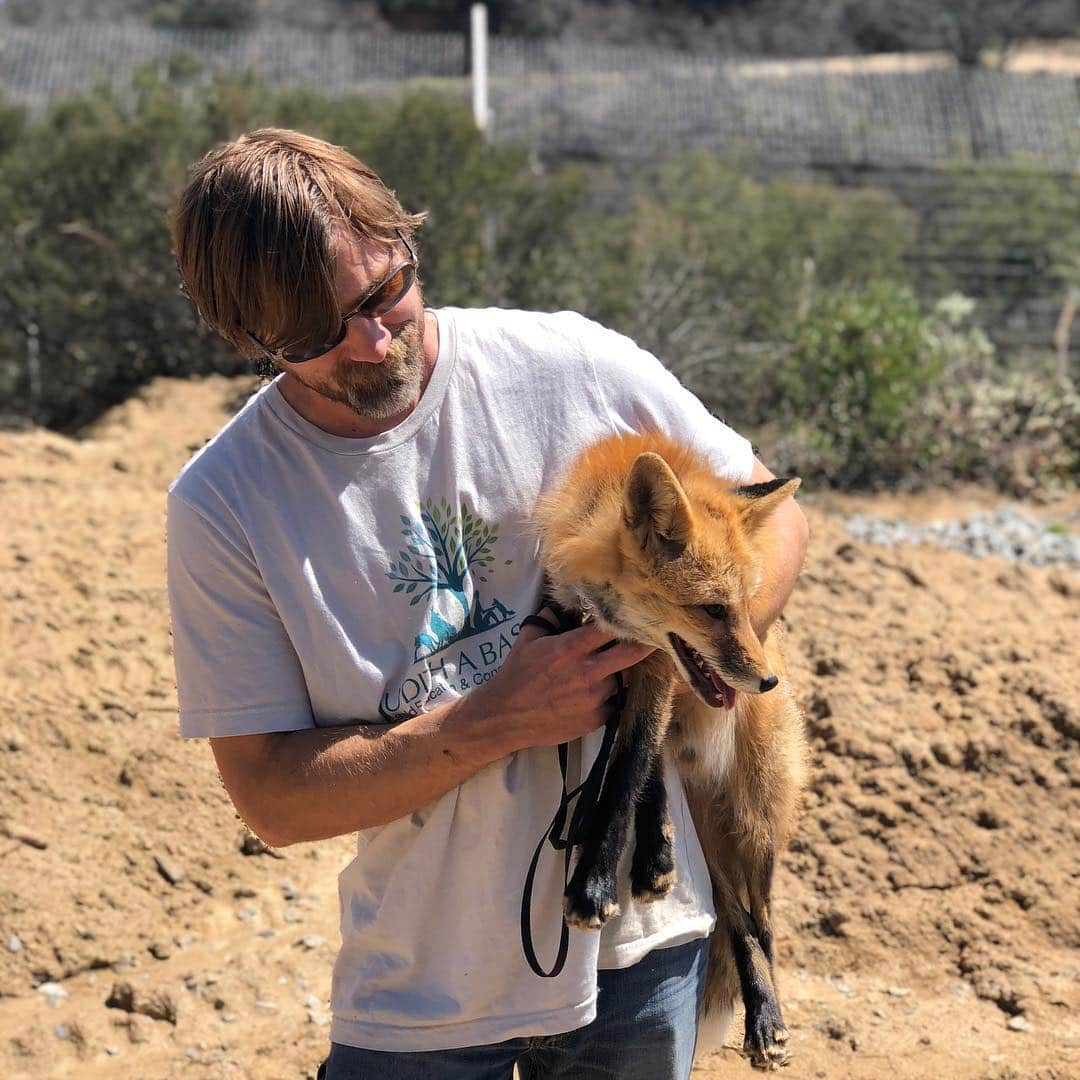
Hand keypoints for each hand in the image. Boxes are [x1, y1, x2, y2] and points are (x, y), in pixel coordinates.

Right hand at [461, 608, 655, 755]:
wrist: (506, 717)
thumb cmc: (516, 674)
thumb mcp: (528, 638)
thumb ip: (551, 617)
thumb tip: (569, 604)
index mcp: (571, 648)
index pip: (611, 627)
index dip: (625, 619)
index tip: (635, 614)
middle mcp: (588, 672)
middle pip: (633, 653)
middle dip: (646, 643)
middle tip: (655, 637)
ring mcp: (596, 698)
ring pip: (623, 678)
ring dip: (620, 672)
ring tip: (609, 670)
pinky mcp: (598, 719)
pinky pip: (615, 702)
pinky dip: (610, 696)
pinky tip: (594, 693)